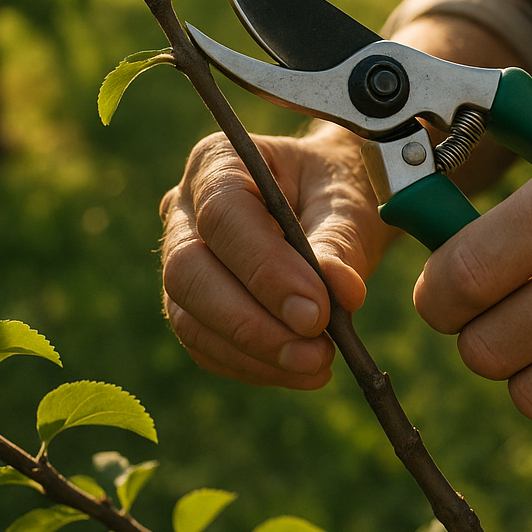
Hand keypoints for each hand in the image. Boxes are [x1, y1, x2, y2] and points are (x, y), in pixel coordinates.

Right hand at [160, 123, 391, 387]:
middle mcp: (185, 207)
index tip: (316, 312)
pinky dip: (252, 366)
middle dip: (251, 322)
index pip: (223, 216)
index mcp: (218, 161)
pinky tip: (299, 370)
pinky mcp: (192, 303)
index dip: (265, 269)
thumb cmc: (340, 188)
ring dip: (253, 353)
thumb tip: (341, 294)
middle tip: (316, 351)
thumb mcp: (350, 204)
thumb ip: (341, 244)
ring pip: (189, 317)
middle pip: (190, 272)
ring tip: (317, 365)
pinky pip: (205, 345)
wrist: (334, 199)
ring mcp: (181, 257)